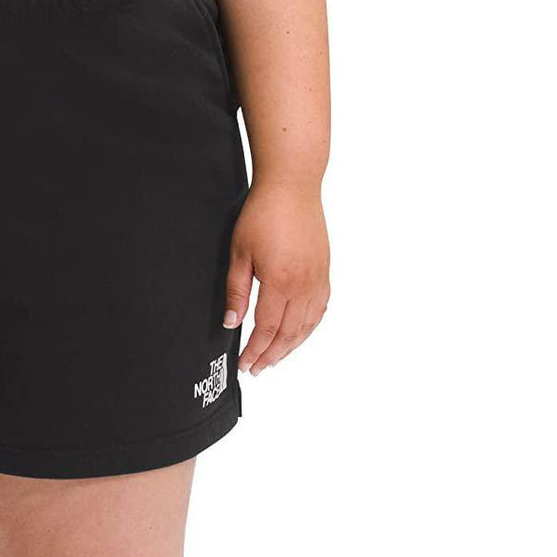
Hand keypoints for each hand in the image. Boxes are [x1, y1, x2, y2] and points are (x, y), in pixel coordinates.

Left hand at [224, 182, 329, 376]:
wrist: (292, 186)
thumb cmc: (263, 215)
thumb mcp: (239, 255)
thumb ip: (236, 292)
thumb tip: (231, 323)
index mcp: (280, 283)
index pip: (266, 330)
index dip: (255, 352)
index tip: (244, 365)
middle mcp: (304, 285)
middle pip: (288, 333)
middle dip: (271, 356)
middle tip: (257, 370)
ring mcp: (318, 278)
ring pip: (307, 325)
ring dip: (290, 347)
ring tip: (275, 359)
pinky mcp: (324, 271)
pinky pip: (320, 309)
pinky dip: (308, 327)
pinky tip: (298, 334)